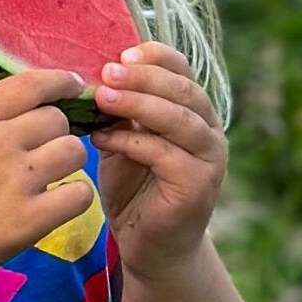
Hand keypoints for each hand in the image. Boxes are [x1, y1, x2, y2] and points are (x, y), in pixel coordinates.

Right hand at [0, 68, 90, 292]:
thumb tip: (17, 108)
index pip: (30, 85)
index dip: (59, 81)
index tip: (72, 85)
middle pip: (56, 120)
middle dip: (54, 132)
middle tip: (41, 151)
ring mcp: (16, 183)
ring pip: (74, 152)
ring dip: (67, 162)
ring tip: (49, 176)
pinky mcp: (30, 221)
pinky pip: (80, 195)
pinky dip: (75, 197)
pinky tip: (58, 202)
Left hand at [90, 41, 227, 280]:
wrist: (151, 248)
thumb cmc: (135, 192)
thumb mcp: (124, 142)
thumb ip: (119, 113)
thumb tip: (92, 77)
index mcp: (194, 112)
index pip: (182, 71)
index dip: (155, 57)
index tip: (120, 53)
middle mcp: (209, 130)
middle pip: (183, 90)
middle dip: (143, 78)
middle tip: (107, 72)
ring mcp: (209, 158)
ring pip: (178, 119)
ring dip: (139, 104)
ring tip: (103, 97)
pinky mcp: (198, 185)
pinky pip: (165, 154)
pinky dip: (132, 142)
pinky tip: (103, 139)